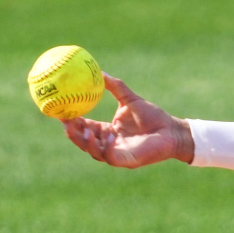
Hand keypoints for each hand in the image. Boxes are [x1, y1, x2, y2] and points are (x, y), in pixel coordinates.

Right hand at [62, 73, 194, 167]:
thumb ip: (116, 87)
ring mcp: (117, 153)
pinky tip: (109, 136)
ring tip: (80, 130)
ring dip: (85, 141)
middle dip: (72, 133)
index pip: (84, 127)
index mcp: (108, 131)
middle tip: (64, 121)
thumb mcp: (131, 99)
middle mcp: (109, 143)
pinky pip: (112, 156)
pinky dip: (107, 148)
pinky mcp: (127, 161)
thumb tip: (100, 71)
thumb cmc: (154, 116)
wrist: (173, 130)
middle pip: (84, 141)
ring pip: (94, 151)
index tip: (60, 109)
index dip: (71, 121)